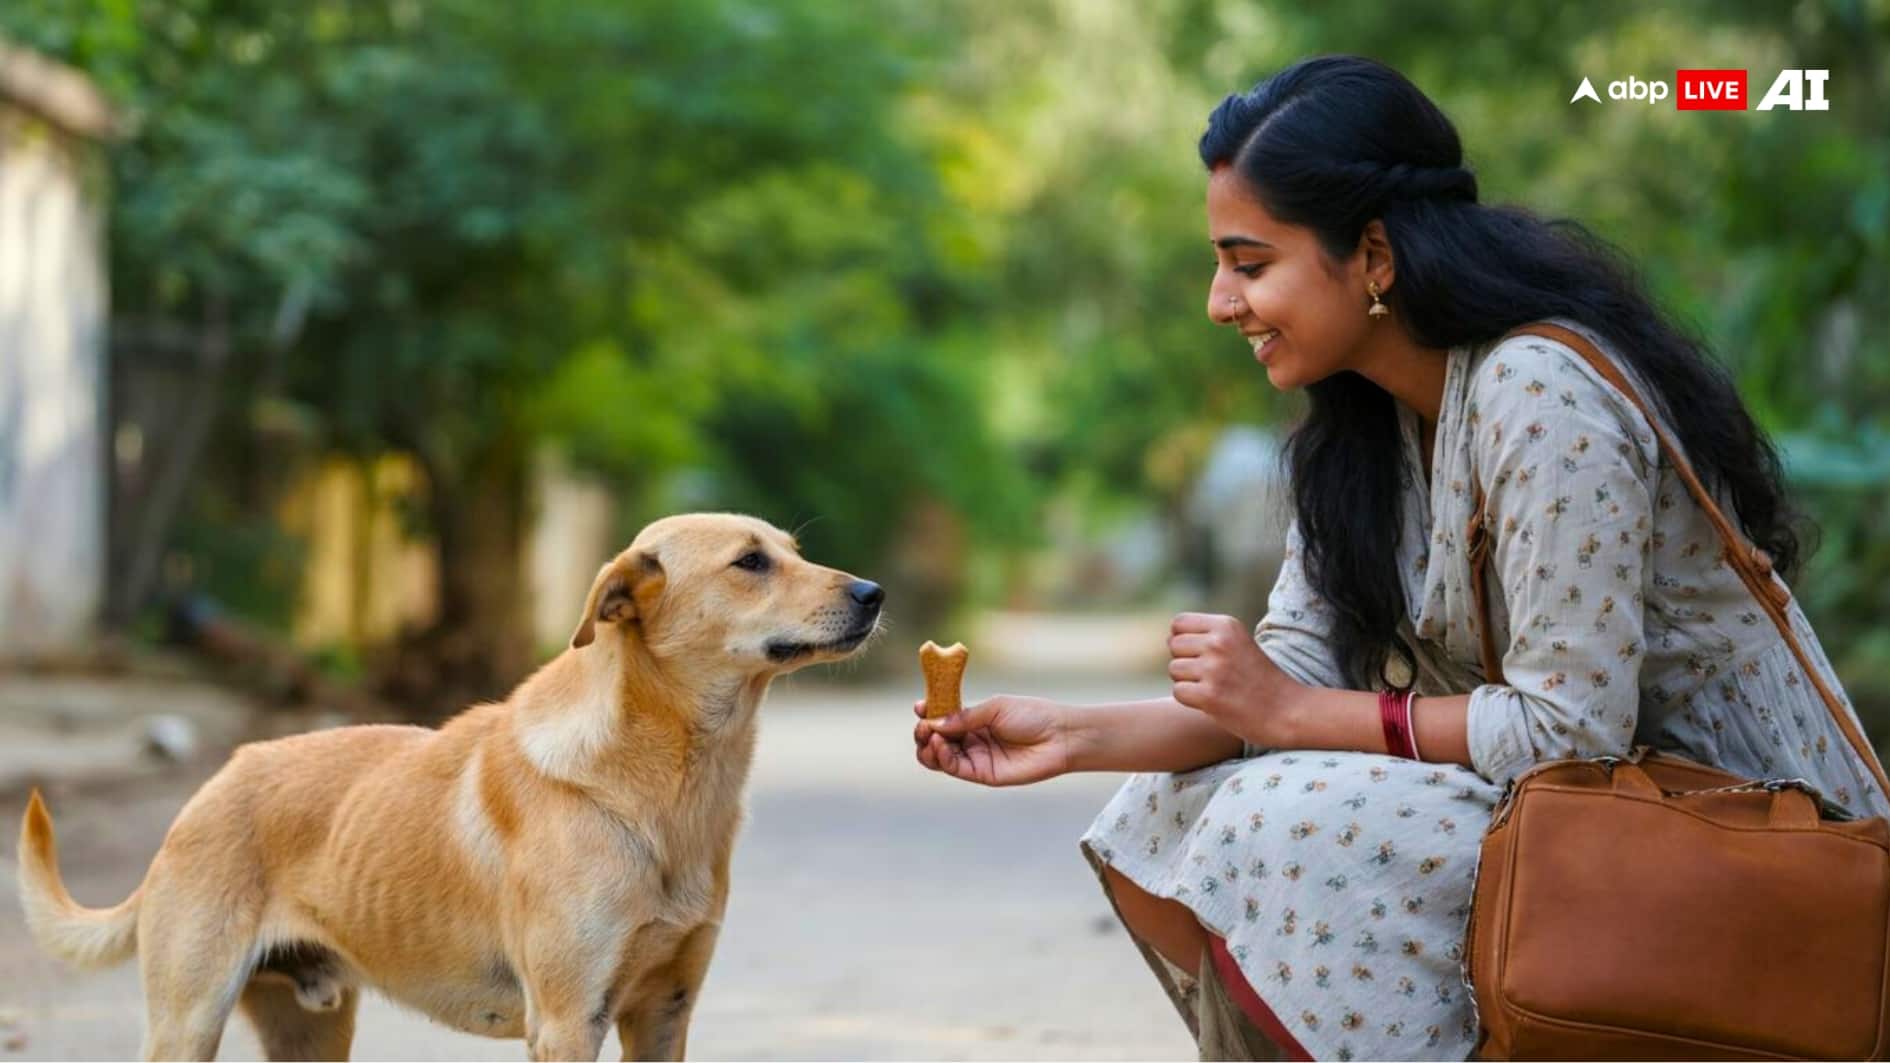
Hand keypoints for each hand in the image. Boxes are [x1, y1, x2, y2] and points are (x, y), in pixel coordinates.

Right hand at [912, 694, 1070, 786]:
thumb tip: (934, 721)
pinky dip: (942, 757)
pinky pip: (954, 768)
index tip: (919, 706)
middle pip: (936, 740)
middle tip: (922, 725)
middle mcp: (971, 739)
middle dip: (923, 733)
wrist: (1059, 736)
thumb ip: (964, 716)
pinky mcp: (982, 774)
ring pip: (940, 757)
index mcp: (974, 720)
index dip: (929, 714)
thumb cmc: (1032, 715)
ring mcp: (976, 757)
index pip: (943, 719)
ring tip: (929, 736)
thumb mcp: (995, 708)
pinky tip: (940, 744)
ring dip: (928, 747)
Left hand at [1168, 612, 1297, 745]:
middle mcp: (1219, 642)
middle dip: (1185, 661)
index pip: (1178, 623)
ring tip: (1214, 687)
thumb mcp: (1238, 643)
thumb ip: (1208, 636)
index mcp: (1226, 625)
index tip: (1200, 655)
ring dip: (1187, 681)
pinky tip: (1212, 701)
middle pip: (1173, 646)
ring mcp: (1214, 668)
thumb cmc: (1258, 678)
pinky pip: (1178, 692)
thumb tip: (1169, 638)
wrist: (1287, 709)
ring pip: (1174, 670)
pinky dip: (1190, 700)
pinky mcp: (1209, 695)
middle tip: (1210, 675)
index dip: (1182, 640)